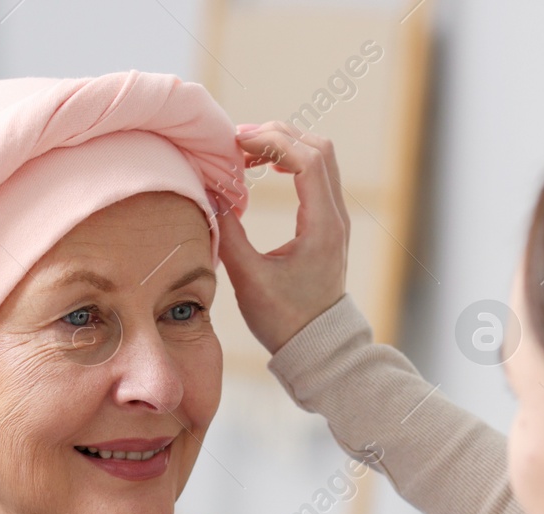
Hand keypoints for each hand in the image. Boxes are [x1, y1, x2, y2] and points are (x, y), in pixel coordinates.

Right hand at [216, 122, 350, 353]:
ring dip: (285, 146)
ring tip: (248, 153)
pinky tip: (265, 170)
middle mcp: (335, 216)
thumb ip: (229, 234)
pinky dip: (291, 161)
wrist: (315, 346)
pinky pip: (316, 174)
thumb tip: (208, 194)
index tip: (237, 143)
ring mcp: (335, 218)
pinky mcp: (327, 223)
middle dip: (277, 136)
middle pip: (317, 148)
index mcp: (322, 226)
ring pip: (319, 157)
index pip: (307, 160)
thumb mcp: (249, 280)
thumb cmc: (284, 319)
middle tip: (238, 143)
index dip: (273, 142)